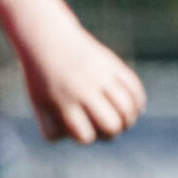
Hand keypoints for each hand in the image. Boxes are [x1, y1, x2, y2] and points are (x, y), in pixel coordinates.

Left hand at [12, 20, 146, 143]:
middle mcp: (83, 90)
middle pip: (111, 124)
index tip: (85, 129)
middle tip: (108, 127)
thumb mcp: (38, 104)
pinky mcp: (111, 63)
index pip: (86, 135)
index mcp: (63, 102)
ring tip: (123, 119)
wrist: (47, 37)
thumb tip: (77, 141)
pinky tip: (135, 107)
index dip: (89, 137)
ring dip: (128, 119)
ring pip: (126, 107)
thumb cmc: (42, 77)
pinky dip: (138, 101)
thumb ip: (51, 130)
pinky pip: (134, 86)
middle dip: (112, 132)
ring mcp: (99, 75)